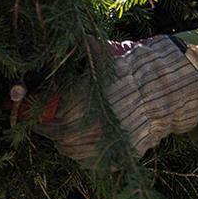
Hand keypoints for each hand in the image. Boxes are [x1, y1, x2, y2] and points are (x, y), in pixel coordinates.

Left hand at [27, 36, 197, 162]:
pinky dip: (80, 157)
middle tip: (44, 124)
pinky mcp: (118, 155)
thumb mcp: (107, 57)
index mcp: (84, 99)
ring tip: (61, 136)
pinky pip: (90, 162)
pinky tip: (80, 146)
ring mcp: (106, 142)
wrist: (165, 92)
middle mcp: (93, 123)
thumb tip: (75, 36)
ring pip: (72, 151)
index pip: (51, 113)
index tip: (33, 110)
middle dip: (48, 129)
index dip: (38, 113)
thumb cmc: (132, 72)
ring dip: (63, 144)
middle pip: (58, 134)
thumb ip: (87, 49)